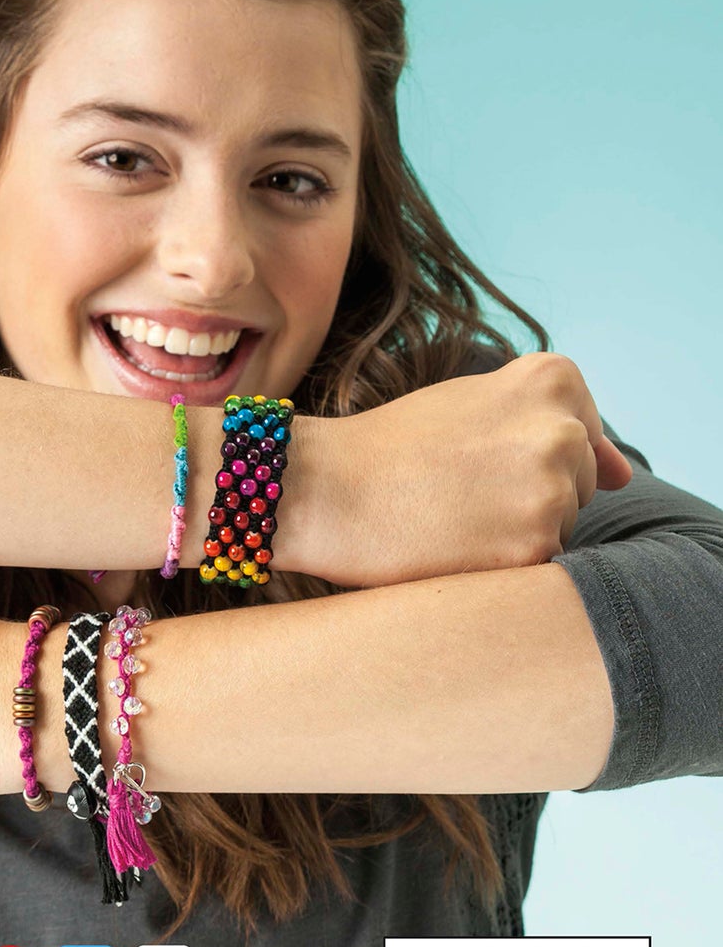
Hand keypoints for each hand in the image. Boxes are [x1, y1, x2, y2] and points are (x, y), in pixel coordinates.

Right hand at [292, 352, 633, 590]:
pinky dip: (504, 564)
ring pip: (563, 525)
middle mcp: (562, 430)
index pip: (586, 431)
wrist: (323, 489)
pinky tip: (455, 545)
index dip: (529, 450)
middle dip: (529, 491)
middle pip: (577, 481)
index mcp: (550, 381)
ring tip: (452, 514)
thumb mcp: (472, 405)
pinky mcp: (535, 549)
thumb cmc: (390, 446)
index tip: (485, 453)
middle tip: (457, 487)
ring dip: (520, 530)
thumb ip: (552, 424)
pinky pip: (542, 566)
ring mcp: (552, 491)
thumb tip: (623, 476)